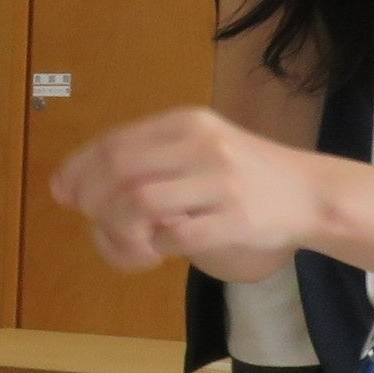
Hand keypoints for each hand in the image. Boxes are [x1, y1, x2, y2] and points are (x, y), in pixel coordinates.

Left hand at [49, 108, 322, 273]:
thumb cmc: (243, 173)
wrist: (310, 192)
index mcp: (186, 123)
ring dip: (120, 229)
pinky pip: (175, 236)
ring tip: (129, 240)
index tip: (62, 192)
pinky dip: (156, 246)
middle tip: (93, 219)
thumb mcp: (196, 147)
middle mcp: (201, 144)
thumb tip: (69, 183)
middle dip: (93, 200)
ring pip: (140, 204)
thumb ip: (142, 158)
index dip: (78, 170)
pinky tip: (159, 250)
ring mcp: (220, 181)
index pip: (113, 143)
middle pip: (119, 171)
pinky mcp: (235, 218)